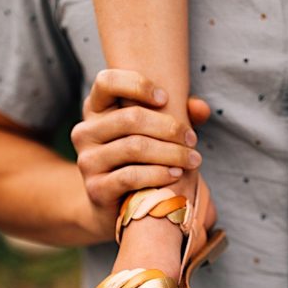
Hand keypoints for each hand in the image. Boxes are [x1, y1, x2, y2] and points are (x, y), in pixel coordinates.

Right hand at [71, 69, 209, 238]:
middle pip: (130, 118)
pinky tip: (176, 175)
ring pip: (134, 147)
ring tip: (193, 160)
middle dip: (169, 128)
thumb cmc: (140, 160)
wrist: (114, 206)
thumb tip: (201, 108)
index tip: (165, 98)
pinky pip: (130, 176)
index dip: (137, 85)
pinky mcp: (95, 188)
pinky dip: (158, 174)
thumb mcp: (154, 133)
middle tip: (192, 139)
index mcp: (95, 110)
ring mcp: (87, 161)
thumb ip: (178, 114)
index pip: (107, 82)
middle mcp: (85, 132)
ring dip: (171, 153)